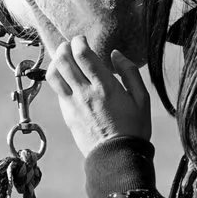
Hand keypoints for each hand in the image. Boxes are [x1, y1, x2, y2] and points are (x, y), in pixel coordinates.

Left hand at [46, 36, 151, 151]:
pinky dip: (58, 80)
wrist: (117, 158)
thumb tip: (115, 54)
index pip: (82, 54)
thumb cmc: (134, 128)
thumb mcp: (142, 99)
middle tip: (69, 45)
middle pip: (63, 60)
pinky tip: (66, 78)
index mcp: (105, 86)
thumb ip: (130, 73)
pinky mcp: (67, 115)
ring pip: (54, 75)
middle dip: (64, 47)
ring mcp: (73, 104)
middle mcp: (85, 93)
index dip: (78, 41)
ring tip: (63, 59)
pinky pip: (57, 91)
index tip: (82, 39)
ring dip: (55, 62)